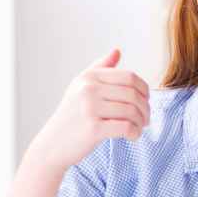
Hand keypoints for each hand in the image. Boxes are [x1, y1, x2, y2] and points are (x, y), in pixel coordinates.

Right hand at [29, 49, 150, 173]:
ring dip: (141, 122)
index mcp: (89, 77)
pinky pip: (126, 127)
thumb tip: (117, 51)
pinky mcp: (93, 129)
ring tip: (139, 128)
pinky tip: (132, 136)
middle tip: (145, 119)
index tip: (145, 101)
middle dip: (145, 108)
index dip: (144, 90)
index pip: (129, 77)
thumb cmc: (71, 116)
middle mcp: (88, 89)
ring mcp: (90, 108)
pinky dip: (135, 133)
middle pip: (133, 94)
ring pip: (132, 111)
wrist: (52, 145)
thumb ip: (100, 68)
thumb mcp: (80, 87)